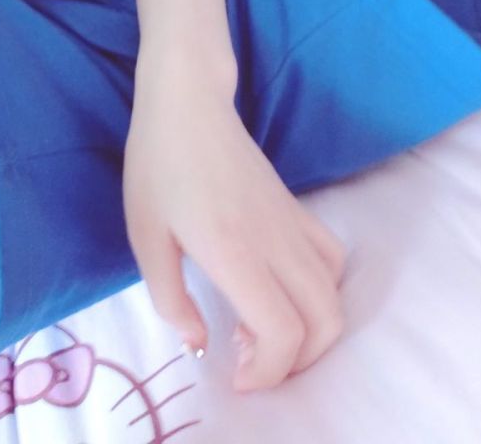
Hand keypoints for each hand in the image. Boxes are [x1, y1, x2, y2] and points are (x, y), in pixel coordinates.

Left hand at [123, 49, 347, 391]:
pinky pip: (331, 262)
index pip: (284, 332)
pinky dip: (321, 294)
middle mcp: (275, 242)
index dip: (271, 372)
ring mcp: (292, 224)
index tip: (238, 377)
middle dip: (298, 363)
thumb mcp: (145, 236)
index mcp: (233, 251)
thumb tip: (199, 343)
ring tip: (263, 331)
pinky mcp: (297, 210)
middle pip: (325, 323)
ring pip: (335, 295)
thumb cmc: (157, 165)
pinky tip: (279, 292)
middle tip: (253, 363)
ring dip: (312, 331)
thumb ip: (170, 297)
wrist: (188, 103)